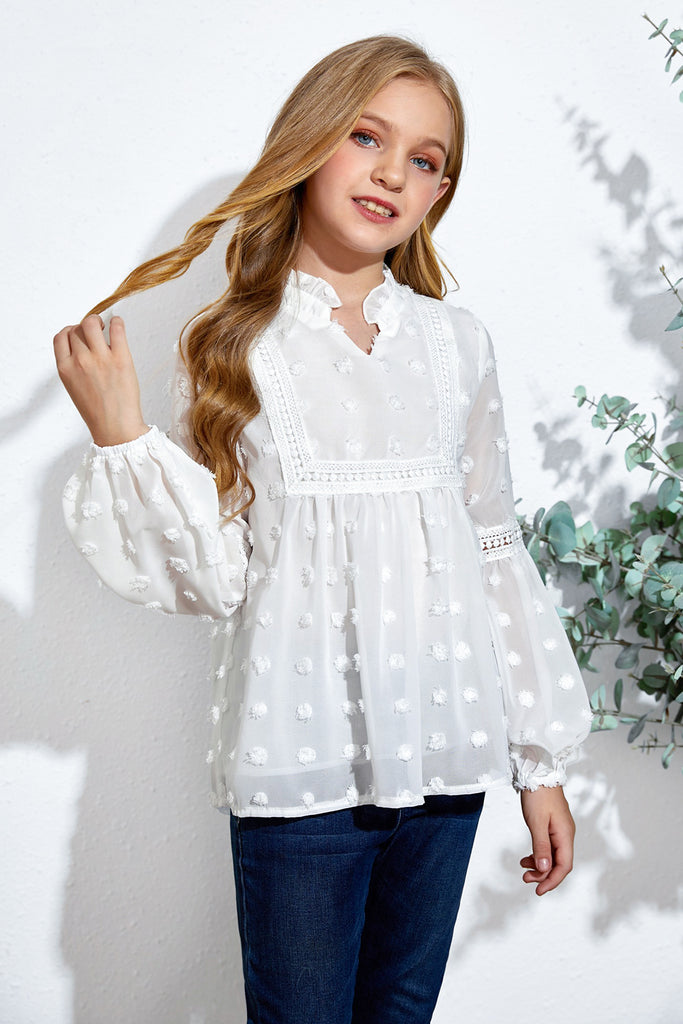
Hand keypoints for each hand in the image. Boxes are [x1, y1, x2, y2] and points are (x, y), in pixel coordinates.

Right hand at [53, 314, 147, 446]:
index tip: (77, 332)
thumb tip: (82, 345)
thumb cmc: (98, 411)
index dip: (69, 330)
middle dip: (85, 327)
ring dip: (97, 320)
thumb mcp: (75, 387)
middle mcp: (80, 361)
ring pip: (91, 324)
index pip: (60, 337)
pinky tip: (117, 326)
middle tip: (96, 332)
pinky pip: (116, 328)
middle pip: (77, 329)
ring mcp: (100, 358)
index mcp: (65, 369)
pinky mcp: (120, 358)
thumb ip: (74, 366)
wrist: (115, 427)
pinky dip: (116, 322)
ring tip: (104, 327)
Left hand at [519, 786, 575, 895]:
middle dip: (543, 875)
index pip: (564, 865)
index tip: (538, 891)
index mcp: (565, 835)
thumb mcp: (536, 822)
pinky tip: (526, 858)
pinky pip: (547, 847)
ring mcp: (559, 830)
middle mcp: (565, 835)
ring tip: (523, 869)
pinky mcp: (552, 826)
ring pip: (552, 856)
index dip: (552, 880)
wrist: (538, 773)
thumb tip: (544, 869)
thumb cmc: (538, 795)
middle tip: (525, 879)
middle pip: (559, 863)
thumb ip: (541, 846)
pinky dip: (538, 854)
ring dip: (539, 866)